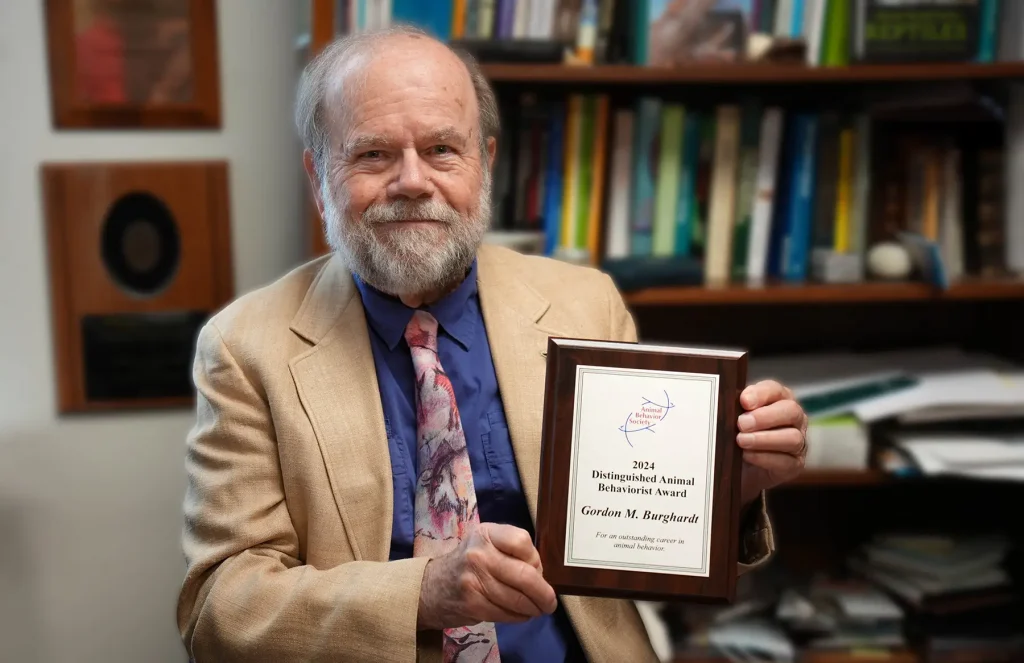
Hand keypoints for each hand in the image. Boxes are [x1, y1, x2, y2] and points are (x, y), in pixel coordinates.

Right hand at [417, 523, 557, 630]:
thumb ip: (511, 551)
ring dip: (533, 608)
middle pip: (524, 574)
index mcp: (486, 533)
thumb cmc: (468, 564)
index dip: (536, 559)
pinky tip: (520, 614)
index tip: (538, 570)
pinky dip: (519, 617)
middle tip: (550, 602)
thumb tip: (542, 574)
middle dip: (543, 593)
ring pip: (517, 598)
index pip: (522, 541)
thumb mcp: (485, 544)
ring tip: (537, 609)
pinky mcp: (472, 604)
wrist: (431, 587)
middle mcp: (478, 554)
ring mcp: (474, 579)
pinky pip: (506, 613)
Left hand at [737, 380, 807, 505]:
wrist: (740, 466)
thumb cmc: (738, 434)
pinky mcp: (795, 464)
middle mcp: (794, 418)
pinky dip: (765, 458)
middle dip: (765, 417)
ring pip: (792, 437)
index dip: (760, 394)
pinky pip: (786, 461)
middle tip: (742, 423)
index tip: (744, 401)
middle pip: (790, 411)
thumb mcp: (734, 418)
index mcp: (778, 399)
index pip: (775, 389)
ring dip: (764, 439)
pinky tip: (747, 455)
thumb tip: (726, 405)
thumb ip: (735, 408)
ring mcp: (798, 441)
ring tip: (742, 441)